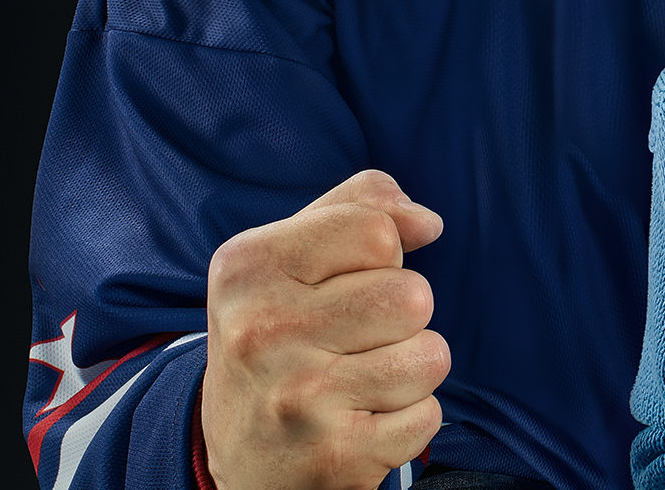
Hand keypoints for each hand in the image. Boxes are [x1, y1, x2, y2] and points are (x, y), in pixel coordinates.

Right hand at [200, 170, 448, 489]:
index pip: (376, 230)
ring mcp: (298, 399)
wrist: (234, 451)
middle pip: (411, 296)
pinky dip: (409, 418)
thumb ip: (360, 208)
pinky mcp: (334, 456)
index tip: (349, 280)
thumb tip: (427, 222)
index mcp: (249, 267)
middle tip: (358, 336)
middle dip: (404, 314)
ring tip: (364, 377)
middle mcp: (263, 331)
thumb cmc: (282, 330)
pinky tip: (363, 419)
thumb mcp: (292, 253)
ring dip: (412, 367)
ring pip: (430, 357)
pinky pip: (426, 417)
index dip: (383, 254)